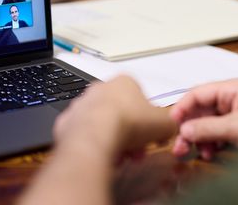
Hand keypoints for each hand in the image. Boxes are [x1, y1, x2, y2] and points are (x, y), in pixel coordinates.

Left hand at [53, 76, 175, 158]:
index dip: (147, 119)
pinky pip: (84, 134)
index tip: (150, 135)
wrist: (95, 136)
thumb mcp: (164, 123)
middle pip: (121, 112)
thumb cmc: (131, 123)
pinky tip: (101, 155)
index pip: (140, 98)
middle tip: (136, 151)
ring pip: (102, 124)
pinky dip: (93, 144)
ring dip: (113, 139)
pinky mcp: (66, 122)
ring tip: (120, 157)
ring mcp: (81, 104)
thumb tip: (171, 128)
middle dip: (131, 133)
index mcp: (124, 82)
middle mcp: (100, 88)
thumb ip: (171, 123)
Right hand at [169, 80, 237, 159]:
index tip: (171, 124)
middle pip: (200, 111)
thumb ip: (209, 128)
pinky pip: (217, 135)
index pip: (198, 93)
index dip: (182, 108)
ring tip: (199, 153)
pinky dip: (211, 144)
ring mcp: (236, 115)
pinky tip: (210, 153)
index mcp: (232, 89)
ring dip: (200, 138)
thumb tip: (184, 129)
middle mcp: (232, 99)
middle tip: (179, 147)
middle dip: (189, 128)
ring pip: (207, 124)